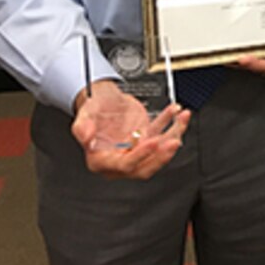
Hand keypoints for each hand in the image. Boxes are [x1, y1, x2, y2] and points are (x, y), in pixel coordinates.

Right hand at [71, 80, 189, 179]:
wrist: (106, 98)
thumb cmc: (95, 108)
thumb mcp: (85, 114)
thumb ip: (83, 127)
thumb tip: (86, 138)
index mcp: (101, 160)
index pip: (124, 165)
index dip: (140, 156)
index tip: (153, 142)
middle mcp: (120, 159)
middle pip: (145, 167)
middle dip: (162, 156)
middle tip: (174, 141)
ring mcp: (136, 149)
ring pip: (158, 152)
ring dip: (173, 136)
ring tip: (181, 119)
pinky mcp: (147, 139)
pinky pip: (163, 136)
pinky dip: (173, 126)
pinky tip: (177, 114)